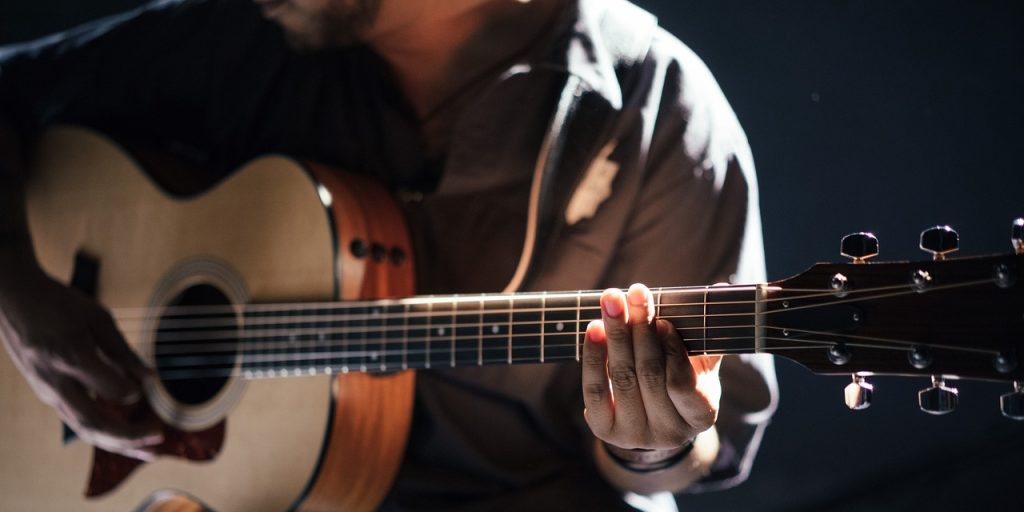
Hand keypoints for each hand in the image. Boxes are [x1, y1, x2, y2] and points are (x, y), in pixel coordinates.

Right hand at [0, 251, 161, 459]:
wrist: (12, 299)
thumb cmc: (58, 303)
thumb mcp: (97, 317)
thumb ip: (123, 350)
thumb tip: (150, 378)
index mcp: (71, 356)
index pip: (110, 389)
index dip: (133, 391)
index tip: (148, 385)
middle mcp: (56, 381)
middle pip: (94, 423)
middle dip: (129, 437)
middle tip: (159, 437)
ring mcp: (47, 391)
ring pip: (84, 428)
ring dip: (118, 443)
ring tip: (149, 451)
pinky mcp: (47, 393)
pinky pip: (76, 419)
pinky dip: (104, 432)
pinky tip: (126, 437)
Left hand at [582, 283, 721, 450]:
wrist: (652, 419)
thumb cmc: (681, 381)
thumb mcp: (700, 364)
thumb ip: (706, 332)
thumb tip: (720, 287)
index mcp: (700, 415)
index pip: (682, 384)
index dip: (672, 352)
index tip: (664, 321)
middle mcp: (668, 433)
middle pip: (649, 375)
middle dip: (640, 329)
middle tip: (635, 293)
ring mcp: (635, 435)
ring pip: (622, 378)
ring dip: (615, 335)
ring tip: (612, 301)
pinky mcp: (604, 429)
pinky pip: (595, 390)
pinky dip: (594, 356)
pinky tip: (594, 328)